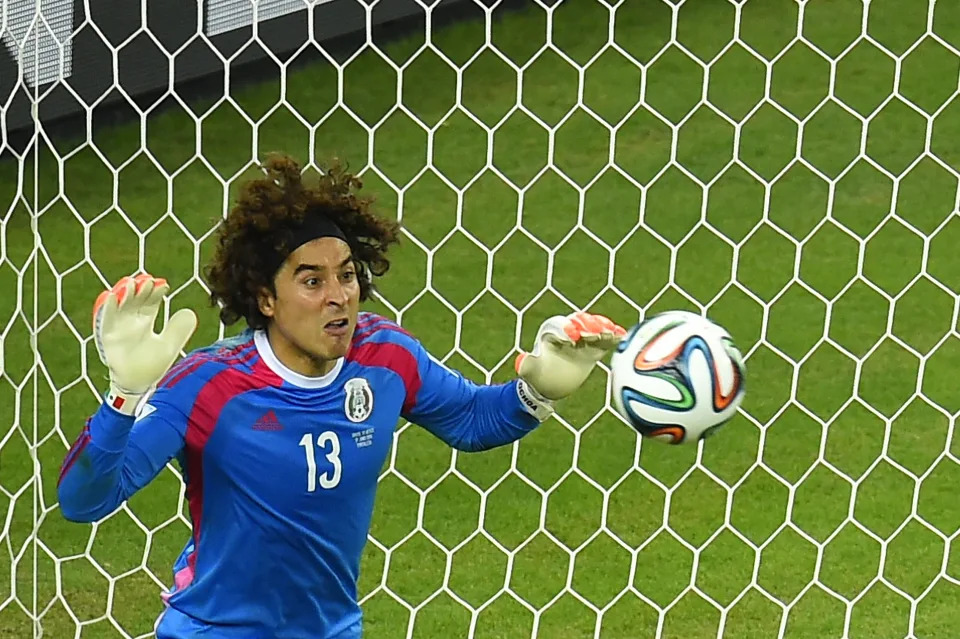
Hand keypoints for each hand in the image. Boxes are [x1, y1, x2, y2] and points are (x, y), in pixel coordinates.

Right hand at [93, 274, 196, 413]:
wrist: (135, 384)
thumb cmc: (150, 365)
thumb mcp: (168, 346)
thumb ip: (178, 330)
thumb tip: (190, 312)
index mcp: (146, 321)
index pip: (151, 301)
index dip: (156, 292)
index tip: (163, 285)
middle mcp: (131, 320)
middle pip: (136, 299)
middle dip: (142, 289)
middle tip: (148, 281)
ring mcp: (119, 326)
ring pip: (121, 304)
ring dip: (126, 293)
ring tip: (132, 283)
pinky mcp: (107, 335)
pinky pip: (106, 318)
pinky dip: (108, 306)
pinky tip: (112, 295)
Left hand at [516, 311, 626, 401]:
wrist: (549, 386)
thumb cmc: (538, 377)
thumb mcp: (530, 372)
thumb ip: (527, 366)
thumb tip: (522, 362)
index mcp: (552, 332)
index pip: (562, 325)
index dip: (569, 328)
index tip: (576, 336)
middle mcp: (568, 331)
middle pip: (581, 323)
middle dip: (589, 326)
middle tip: (597, 334)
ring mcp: (583, 339)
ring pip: (595, 328)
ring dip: (604, 329)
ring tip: (612, 334)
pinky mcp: (594, 347)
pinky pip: (605, 340)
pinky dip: (613, 337)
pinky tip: (621, 337)